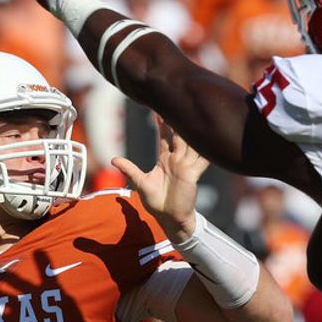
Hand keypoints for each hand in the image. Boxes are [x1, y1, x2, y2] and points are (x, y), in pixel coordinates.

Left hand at [113, 118, 208, 241]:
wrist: (170, 219)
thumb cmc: (157, 202)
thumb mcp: (141, 183)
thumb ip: (130, 169)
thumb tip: (114, 159)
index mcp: (165, 159)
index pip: (165, 136)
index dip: (163, 123)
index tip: (158, 108)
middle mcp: (177, 159)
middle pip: (178, 135)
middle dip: (176, 120)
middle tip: (174, 101)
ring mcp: (186, 166)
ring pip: (190, 143)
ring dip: (190, 129)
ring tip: (190, 113)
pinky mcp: (193, 174)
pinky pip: (201, 160)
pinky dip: (205, 150)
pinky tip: (208, 137)